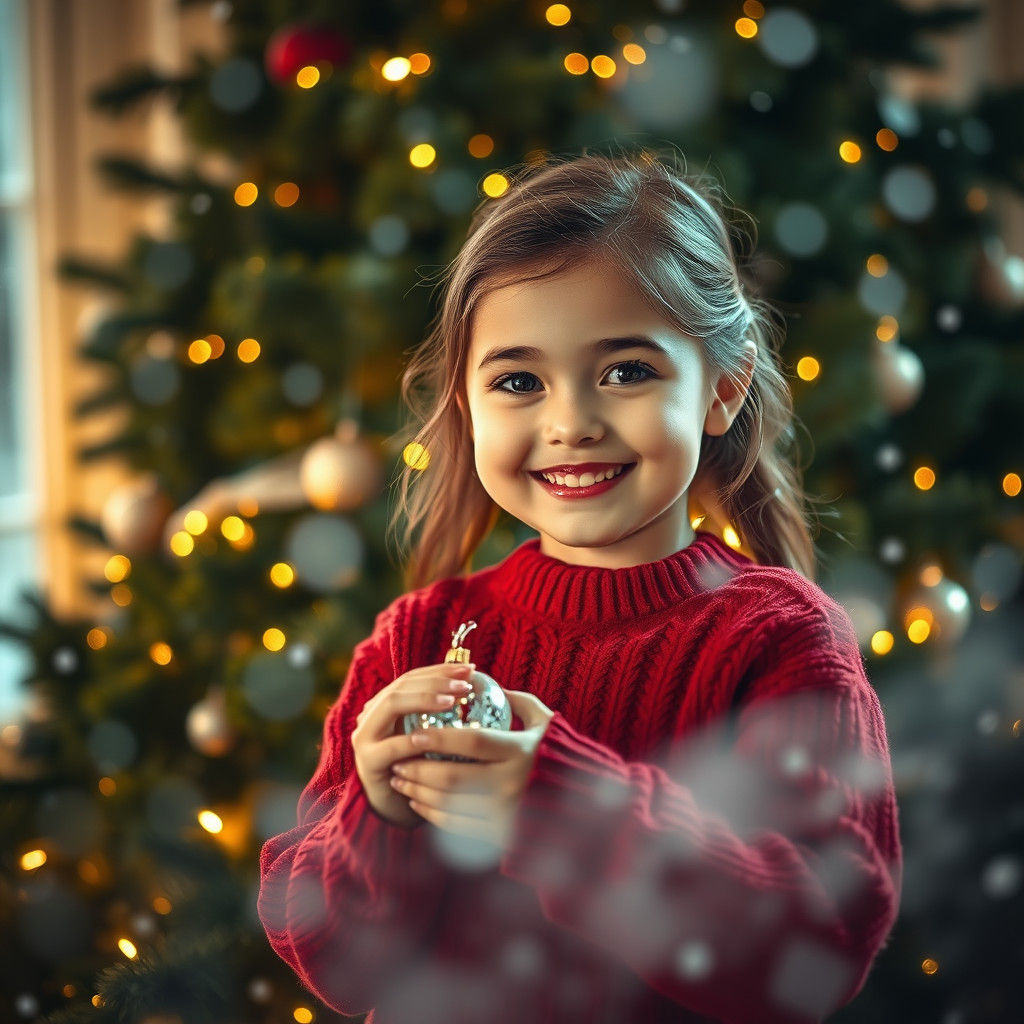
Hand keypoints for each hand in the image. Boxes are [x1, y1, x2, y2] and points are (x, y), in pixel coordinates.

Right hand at [351, 662, 477, 828]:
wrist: (395, 808)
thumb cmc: (421, 768)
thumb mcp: (431, 737)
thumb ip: (441, 714)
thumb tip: (475, 686)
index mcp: (385, 704)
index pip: (412, 677)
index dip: (440, 670)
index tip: (470, 669)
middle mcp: (371, 715)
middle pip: (402, 686)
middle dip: (436, 680)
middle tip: (465, 683)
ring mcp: (365, 737)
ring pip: (393, 705)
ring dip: (425, 699)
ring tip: (453, 700)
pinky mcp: (368, 761)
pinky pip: (393, 745)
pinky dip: (414, 738)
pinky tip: (435, 735)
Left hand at [387, 688, 554, 852]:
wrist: (581, 804)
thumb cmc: (560, 755)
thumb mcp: (545, 723)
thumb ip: (517, 701)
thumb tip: (484, 680)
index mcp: (521, 752)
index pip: (472, 743)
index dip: (439, 738)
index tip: (414, 733)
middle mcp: (512, 784)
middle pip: (452, 777)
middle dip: (417, 769)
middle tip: (397, 759)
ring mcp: (505, 813)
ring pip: (449, 804)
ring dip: (417, 792)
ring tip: (400, 779)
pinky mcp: (500, 835)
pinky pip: (456, 826)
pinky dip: (431, 814)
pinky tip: (418, 801)